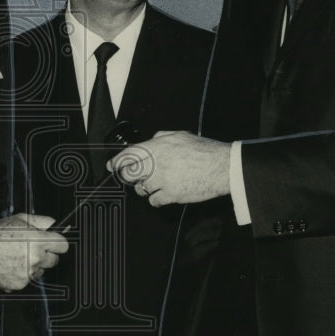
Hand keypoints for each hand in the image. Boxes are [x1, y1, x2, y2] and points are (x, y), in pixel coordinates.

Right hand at [0, 214, 67, 290]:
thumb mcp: (20, 219)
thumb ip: (42, 221)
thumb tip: (56, 224)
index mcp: (38, 240)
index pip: (63, 245)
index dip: (58, 243)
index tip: (54, 243)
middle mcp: (36, 258)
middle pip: (54, 260)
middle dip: (47, 254)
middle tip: (32, 249)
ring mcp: (28, 273)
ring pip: (41, 271)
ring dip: (35, 265)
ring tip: (18, 256)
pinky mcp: (20, 284)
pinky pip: (29, 280)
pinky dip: (23, 275)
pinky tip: (11, 265)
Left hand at [110, 131, 231, 205]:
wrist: (222, 166)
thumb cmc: (204, 150)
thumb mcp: (180, 135)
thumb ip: (161, 137)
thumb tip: (152, 140)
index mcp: (156, 147)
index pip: (128, 155)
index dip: (117, 162)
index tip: (112, 166)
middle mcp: (156, 163)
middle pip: (130, 174)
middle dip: (130, 177)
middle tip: (135, 178)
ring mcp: (162, 180)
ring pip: (141, 189)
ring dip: (145, 188)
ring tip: (155, 184)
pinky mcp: (171, 195)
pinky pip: (153, 201)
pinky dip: (156, 200)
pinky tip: (163, 195)